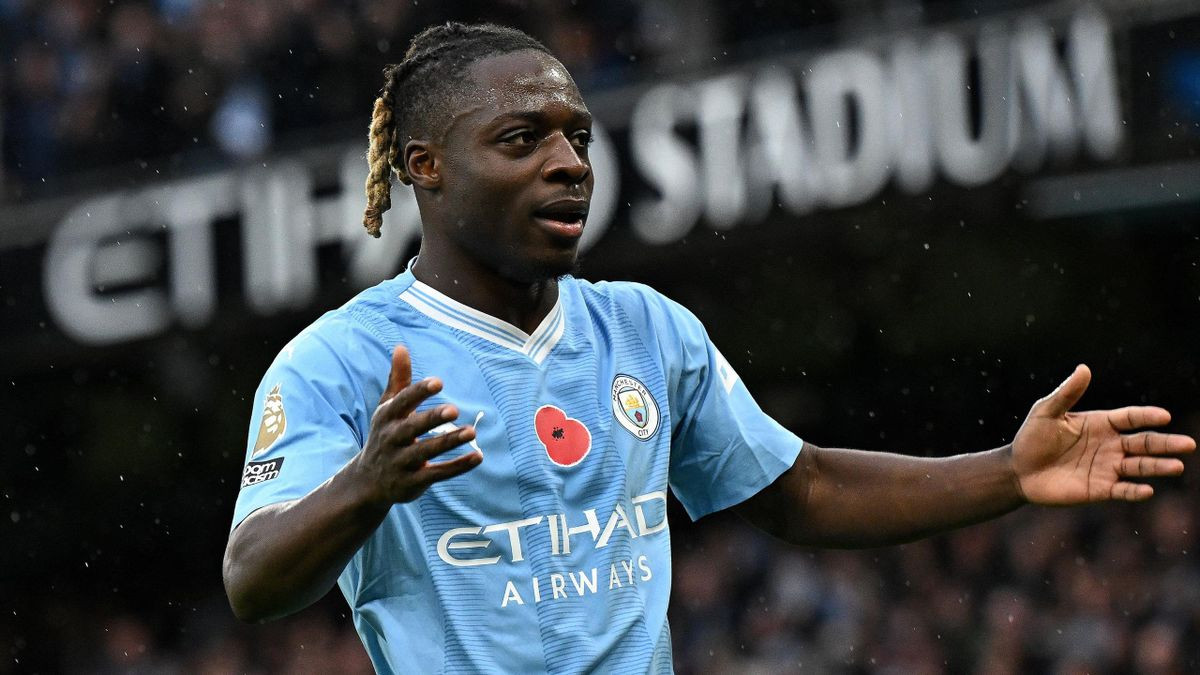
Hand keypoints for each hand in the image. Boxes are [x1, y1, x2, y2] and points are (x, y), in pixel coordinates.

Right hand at [352, 345, 481, 505]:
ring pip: (427, 452)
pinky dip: (458, 466)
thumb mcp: (387, 408)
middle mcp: (392, 439)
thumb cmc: (384, 435)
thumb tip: (401, 346)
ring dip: (449, 442)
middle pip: (413, 428)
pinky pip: (438, 474)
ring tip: (472, 431)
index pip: (402, 402)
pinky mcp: (413, 482)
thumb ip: (398, 380)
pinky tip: (478, 456)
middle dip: (432, 419)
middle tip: (455, 409)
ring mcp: (401, 462)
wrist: (367, 482)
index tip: (439, 382)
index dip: (419, 392)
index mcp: (387, 417)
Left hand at [1012, 364, 1194, 504]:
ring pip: (1139, 466)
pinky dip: (1135, 491)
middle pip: (1143, 443)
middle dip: (1165, 444)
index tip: (1164, 416)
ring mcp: (1107, 467)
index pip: (1130, 418)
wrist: (1018, 470)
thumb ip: (1067, 393)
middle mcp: (1110, 445)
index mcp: (1101, 423)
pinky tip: (1147, 489)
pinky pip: (1123, 490)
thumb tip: (1084, 368)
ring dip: (1158, 467)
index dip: (1147, 417)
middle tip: (1188, 444)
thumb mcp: (1046, 411)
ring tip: (1176, 466)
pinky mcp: (1100, 489)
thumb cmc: (1032, 437)